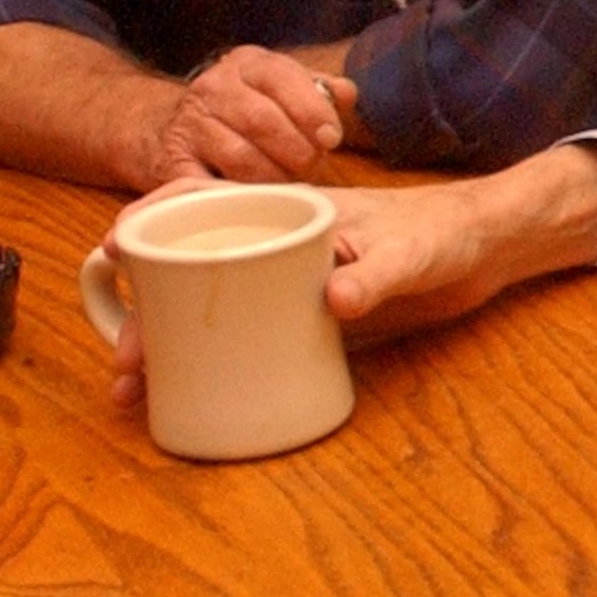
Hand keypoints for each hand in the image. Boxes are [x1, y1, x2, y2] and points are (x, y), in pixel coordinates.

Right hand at [107, 156, 596, 406]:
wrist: (485, 251)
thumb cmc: (444, 230)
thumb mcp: (411, 253)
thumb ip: (377, 274)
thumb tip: (335, 301)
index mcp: (283, 210)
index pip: (195, 201)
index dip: (147, 222)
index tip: (111, 254)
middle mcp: (269, 245)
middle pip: (186, 272)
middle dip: (142, 314)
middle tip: (126, 365)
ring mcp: (281, 284)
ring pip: (205, 310)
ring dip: (165, 346)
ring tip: (136, 391)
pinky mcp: (301, 319)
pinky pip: (242, 338)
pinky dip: (207, 363)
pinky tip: (184, 395)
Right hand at [142, 45, 353, 184]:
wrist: (175, 129)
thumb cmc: (249, 110)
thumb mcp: (284, 90)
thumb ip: (319, 92)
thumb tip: (347, 93)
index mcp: (248, 63)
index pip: (282, 77)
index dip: (311, 110)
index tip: (331, 138)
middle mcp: (213, 87)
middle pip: (262, 120)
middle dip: (297, 150)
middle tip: (313, 167)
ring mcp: (189, 124)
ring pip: (240, 156)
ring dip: (274, 177)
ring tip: (289, 185)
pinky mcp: (173, 161)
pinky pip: (209, 185)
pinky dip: (236, 196)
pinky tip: (254, 202)